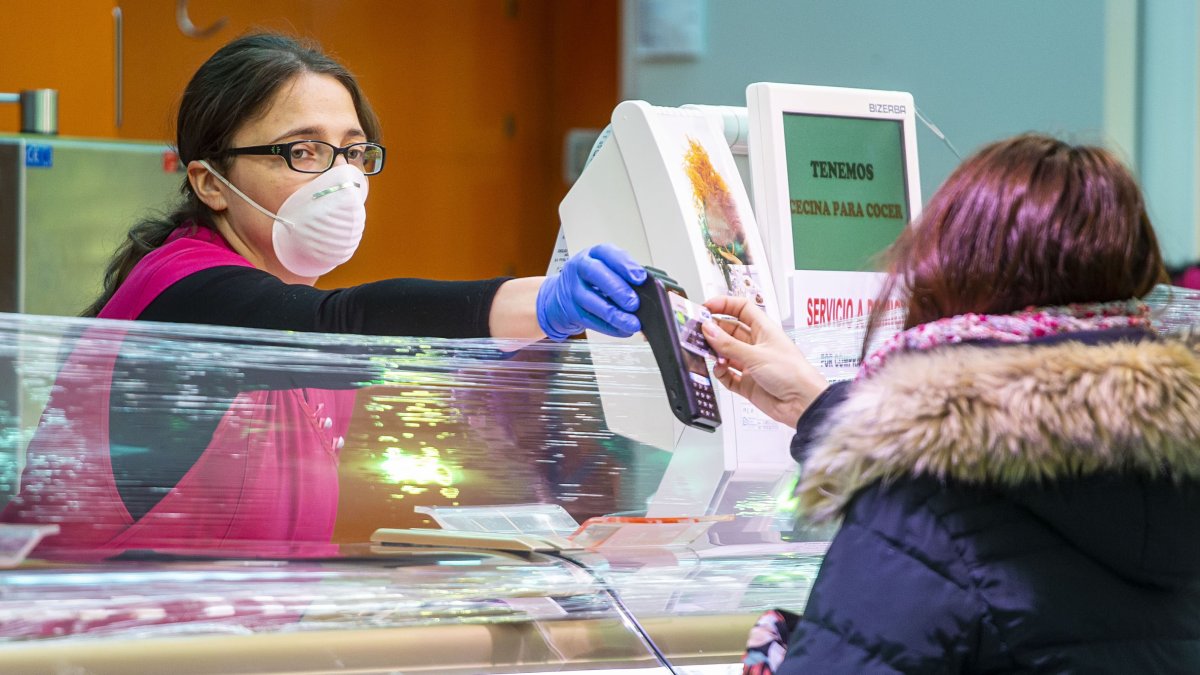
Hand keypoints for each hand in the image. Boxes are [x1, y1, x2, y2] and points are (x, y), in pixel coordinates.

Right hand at [536, 244, 646, 340]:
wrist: (560, 296)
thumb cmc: (589, 281)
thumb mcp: (605, 269)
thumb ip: (624, 276)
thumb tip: (649, 290)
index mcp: (593, 254)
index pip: (608, 253)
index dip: (624, 265)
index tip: (640, 277)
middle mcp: (580, 267)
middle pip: (596, 274)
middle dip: (618, 289)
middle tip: (634, 303)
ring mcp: (572, 289)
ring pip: (592, 301)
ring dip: (615, 315)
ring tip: (632, 323)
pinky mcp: (570, 310)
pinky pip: (590, 320)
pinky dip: (609, 328)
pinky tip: (622, 330)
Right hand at [701, 295, 828, 426]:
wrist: (803, 404)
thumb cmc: (793, 374)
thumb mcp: (756, 355)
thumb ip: (729, 344)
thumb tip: (709, 330)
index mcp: (764, 330)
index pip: (741, 309)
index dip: (724, 305)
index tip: (707, 308)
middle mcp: (757, 345)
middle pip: (729, 330)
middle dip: (715, 331)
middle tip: (700, 332)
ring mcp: (751, 364)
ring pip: (726, 353)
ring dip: (716, 353)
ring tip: (710, 353)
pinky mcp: (747, 383)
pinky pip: (727, 375)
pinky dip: (721, 372)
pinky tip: (720, 370)